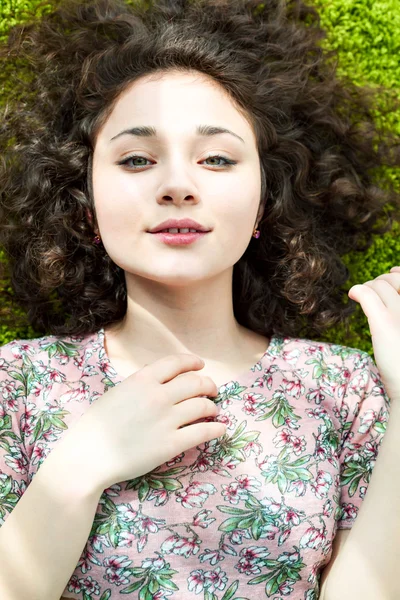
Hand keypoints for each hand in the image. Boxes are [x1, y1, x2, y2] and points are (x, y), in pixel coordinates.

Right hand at [61, 354, 225, 492]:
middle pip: (195, 382)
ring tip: (213, 410)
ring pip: (202, 405)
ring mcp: (166, 420)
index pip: (177, 363)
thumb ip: (140, 383)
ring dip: (212, 406)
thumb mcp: (117, 393)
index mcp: (143, 380)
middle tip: (212, 390)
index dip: (193, 362)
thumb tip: (157, 375)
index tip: (200, 365)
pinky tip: (220, 429)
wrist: (88, 456)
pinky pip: (203, 432)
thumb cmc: (97, 426)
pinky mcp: (171, 445)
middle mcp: (158, 395)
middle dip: (208, 384)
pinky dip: (216, 429)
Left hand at [348, 266, 399, 400]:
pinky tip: (353, 295)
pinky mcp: (385, 323)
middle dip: (379, 283)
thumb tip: (394, 271)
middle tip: (373, 297)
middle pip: (391, 279)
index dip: (396, 275)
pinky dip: (358, 291)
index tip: (390, 279)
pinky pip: (368, 295)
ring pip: (379, 284)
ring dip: (367, 288)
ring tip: (363, 301)